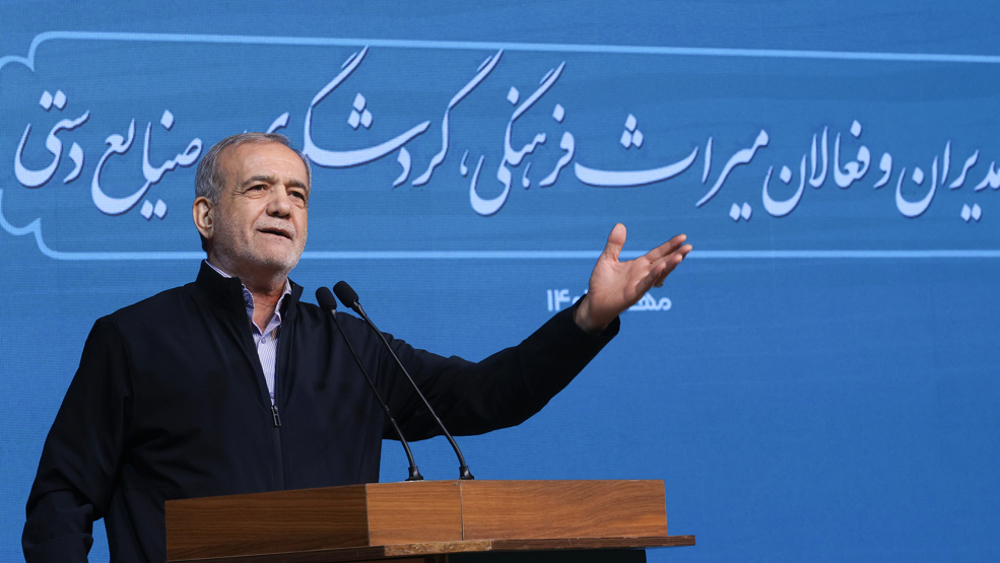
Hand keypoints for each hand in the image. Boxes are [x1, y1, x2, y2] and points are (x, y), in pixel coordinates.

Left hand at [574, 224, 690, 332]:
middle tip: (688, 246)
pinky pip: (646, 284)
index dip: (670, 245)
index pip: (658, 253)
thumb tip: (620, 225)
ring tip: (680, 255)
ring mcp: (640, 284)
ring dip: (670, 265)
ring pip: (659, 273)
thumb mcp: (607, 259)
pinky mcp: (633, 294)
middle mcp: (643, 274)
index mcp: (639, 265)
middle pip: (663, 262)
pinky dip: (654, 276)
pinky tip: (661, 267)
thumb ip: (615, 244)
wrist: (594, 302)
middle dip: (676, 254)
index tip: (683, 237)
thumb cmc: (602, 283)